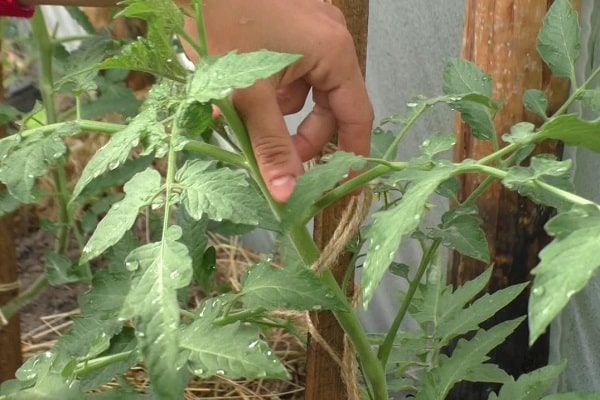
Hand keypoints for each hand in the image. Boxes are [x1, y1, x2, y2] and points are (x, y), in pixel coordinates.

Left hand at [177, 0, 372, 202]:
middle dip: (303, 135)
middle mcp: (329, 40)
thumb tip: (286, 192)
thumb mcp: (248, 92)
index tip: (341, 182)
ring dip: (281, 111)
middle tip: (278, 160)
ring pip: (306, 89)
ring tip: (246, 114)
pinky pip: (291, 69)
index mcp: (333, 53)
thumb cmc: (223, 20)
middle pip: (330, 105)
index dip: (351, 153)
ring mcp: (310, 29)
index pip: (356, 116)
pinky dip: (272, 88)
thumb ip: (269, 144)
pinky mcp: (289, 25)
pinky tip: (243, 90)